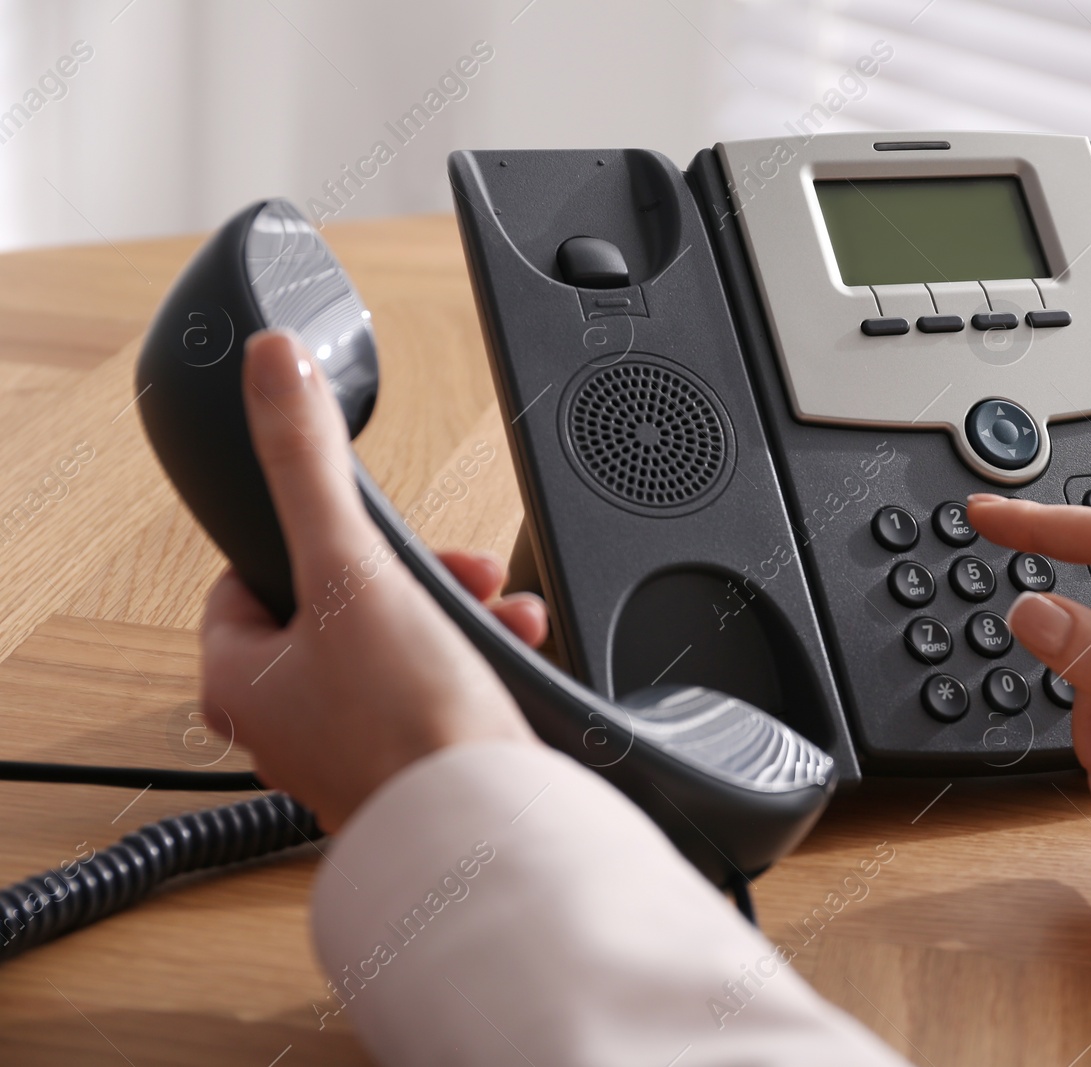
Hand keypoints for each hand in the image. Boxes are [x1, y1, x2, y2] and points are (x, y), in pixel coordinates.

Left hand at [200, 331, 544, 831]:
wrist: (487, 823)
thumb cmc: (408, 723)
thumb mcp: (352, 568)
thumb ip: (307, 464)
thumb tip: (274, 367)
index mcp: (239, 677)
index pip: (253, 573)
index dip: (316, 537)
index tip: (368, 534)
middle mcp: (283, 718)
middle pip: (339, 604)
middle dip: (414, 576)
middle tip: (454, 570)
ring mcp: (347, 746)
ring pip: (396, 643)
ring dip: (456, 613)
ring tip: (500, 606)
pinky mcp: (409, 764)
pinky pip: (435, 687)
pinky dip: (474, 659)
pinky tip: (513, 648)